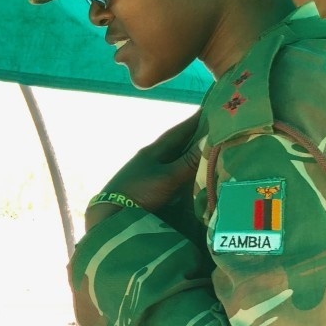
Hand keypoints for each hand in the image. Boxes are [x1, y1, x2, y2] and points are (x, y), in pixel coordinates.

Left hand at [86, 112, 200, 223]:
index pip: (178, 131)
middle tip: (214, 128)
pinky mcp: (145, 188)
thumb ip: (189, 162)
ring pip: (172, 158)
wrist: (110, 215)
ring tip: (205, 149)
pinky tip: (187, 174)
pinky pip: (168, 172)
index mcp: (154, 151)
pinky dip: (180, 169)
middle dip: (193, 135)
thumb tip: (210, 140)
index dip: (195, 121)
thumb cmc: (138, 192)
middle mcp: (150, 158)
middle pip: (176, 144)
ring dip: (187, 153)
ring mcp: (146, 173)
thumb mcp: (167, 177)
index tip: (211, 109)